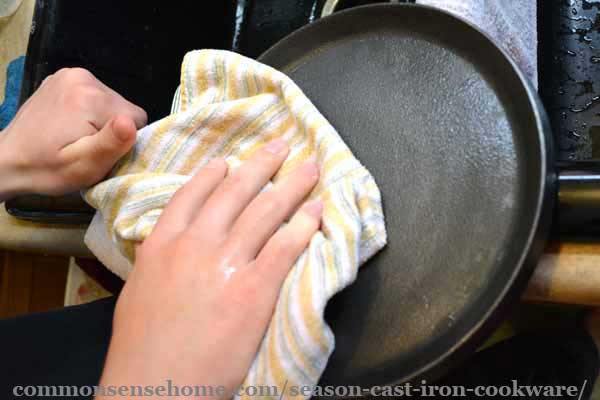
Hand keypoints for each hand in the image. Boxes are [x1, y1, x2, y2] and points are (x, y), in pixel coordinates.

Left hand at [0, 68, 146, 199]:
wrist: (6, 160)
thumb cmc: (46, 169)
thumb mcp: (83, 166)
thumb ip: (110, 144)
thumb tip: (132, 122)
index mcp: (89, 97)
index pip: (136, 119)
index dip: (123, 142)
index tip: (100, 154)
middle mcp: (82, 77)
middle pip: (123, 109)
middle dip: (111, 131)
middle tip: (86, 149)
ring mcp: (71, 74)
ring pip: (112, 103)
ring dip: (101, 123)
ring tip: (77, 139)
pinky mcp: (64, 78)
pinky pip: (96, 96)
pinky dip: (90, 113)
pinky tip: (70, 126)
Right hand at [98, 140, 321, 398]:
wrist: (155, 387)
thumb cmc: (142, 348)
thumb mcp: (140, 291)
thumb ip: (160, 260)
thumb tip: (174, 245)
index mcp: (162, 243)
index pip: (193, 193)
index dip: (215, 173)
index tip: (231, 160)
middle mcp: (195, 244)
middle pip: (236, 192)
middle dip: (263, 165)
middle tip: (281, 147)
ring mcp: (226, 264)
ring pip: (265, 211)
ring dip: (292, 186)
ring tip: (308, 169)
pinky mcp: (255, 289)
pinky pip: (285, 247)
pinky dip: (304, 225)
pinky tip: (316, 212)